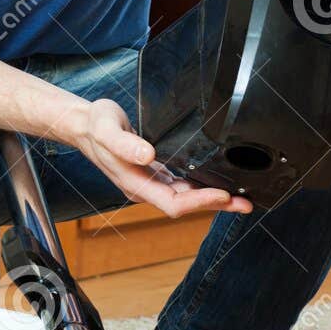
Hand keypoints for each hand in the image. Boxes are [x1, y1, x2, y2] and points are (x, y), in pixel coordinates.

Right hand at [68, 97, 253, 218]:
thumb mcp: (107, 130)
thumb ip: (126, 144)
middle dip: (217, 204)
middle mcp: (146, 188)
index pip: (173, 203)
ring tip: (241, 197)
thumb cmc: (95, 126)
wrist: (85, 124)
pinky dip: (203, 186)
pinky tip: (218, 181)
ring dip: (214, 198)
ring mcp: (152, 182)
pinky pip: (184, 185)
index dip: (200, 202)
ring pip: (188, 196)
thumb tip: (148, 155)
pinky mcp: (157, 173)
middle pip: (186, 205)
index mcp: (135, 184)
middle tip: (246, 203)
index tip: (222, 195)